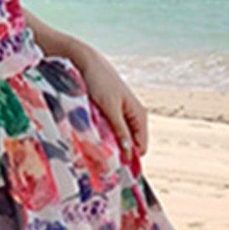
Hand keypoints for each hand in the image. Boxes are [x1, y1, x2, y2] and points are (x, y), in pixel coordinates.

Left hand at [72, 46, 148, 162]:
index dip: (130, 158)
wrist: (87, 63)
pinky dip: (104, 136)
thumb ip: (120, 131)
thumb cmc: (100, 82)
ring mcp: (123, 115)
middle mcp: (134, 116)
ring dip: (110, 144)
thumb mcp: (110, 109)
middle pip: (131, 145)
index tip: (113, 167)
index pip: (141, 147)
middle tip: (101, 159)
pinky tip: (94, 136)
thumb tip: (129, 153)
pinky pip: (111, 132)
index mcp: (139, 115)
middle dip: (119, 152)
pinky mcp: (112, 114)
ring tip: (96, 146)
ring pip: (120, 139)